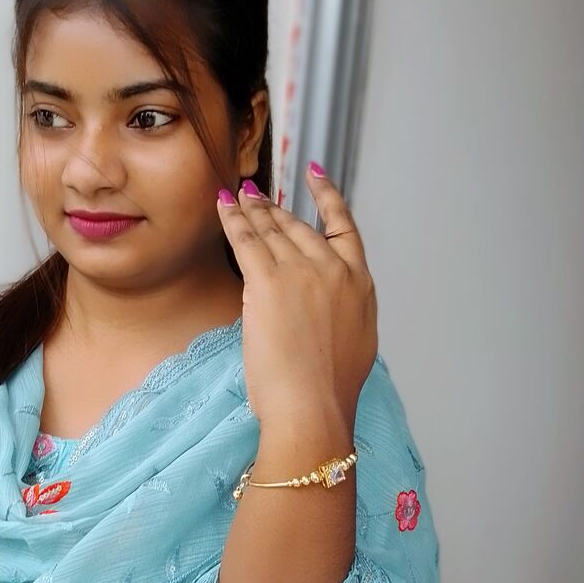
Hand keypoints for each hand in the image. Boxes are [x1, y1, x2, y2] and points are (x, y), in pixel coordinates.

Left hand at [215, 162, 377, 430]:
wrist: (313, 407)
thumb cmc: (329, 388)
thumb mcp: (354, 341)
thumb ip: (342, 310)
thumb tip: (326, 307)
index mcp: (360, 284)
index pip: (344, 227)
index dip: (328, 197)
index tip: (316, 176)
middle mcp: (333, 269)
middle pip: (299, 227)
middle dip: (274, 209)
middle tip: (256, 195)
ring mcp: (301, 272)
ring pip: (271, 230)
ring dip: (251, 209)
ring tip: (237, 194)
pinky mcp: (267, 282)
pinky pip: (245, 240)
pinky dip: (232, 218)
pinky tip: (223, 204)